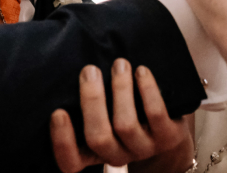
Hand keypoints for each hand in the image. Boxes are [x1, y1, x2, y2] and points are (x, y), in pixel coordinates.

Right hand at [50, 59, 193, 172]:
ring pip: (126, 125)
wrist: (168, 131)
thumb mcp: (103, 114)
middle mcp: (117, 155)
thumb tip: (71, 68)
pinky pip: (155, 114)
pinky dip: (147, 90)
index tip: (58, 112)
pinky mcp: (168, 137)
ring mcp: (144, 148)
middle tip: (89, 70)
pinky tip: (142, 71)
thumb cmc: (125, 113)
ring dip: (121, 90)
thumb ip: (86, 101)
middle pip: (98, 138)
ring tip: (120, 64)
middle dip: (92, 101)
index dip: (62, 142)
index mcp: (94, 153)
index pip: (70, 163)